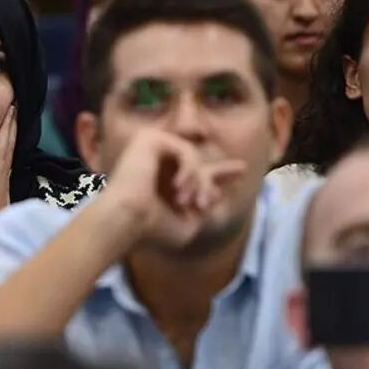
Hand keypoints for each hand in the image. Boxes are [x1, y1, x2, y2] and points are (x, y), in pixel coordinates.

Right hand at [96, 127, 246, 250]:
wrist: (125, 221)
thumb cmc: (151, 230)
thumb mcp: (187, 224)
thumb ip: (203, 209)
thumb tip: (216, 192)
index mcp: (162, 181)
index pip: (196, 171)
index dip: (220, 172)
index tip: (242, 170)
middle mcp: (155, 162)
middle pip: (197, 160)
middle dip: (217, 174)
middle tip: (224, 186)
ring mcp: (150, 148)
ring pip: (194, 157)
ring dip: (199, 182)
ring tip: (191, 203)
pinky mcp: (148, 139)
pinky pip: (185, 149)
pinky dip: (189, 169)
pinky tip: (179, 187)